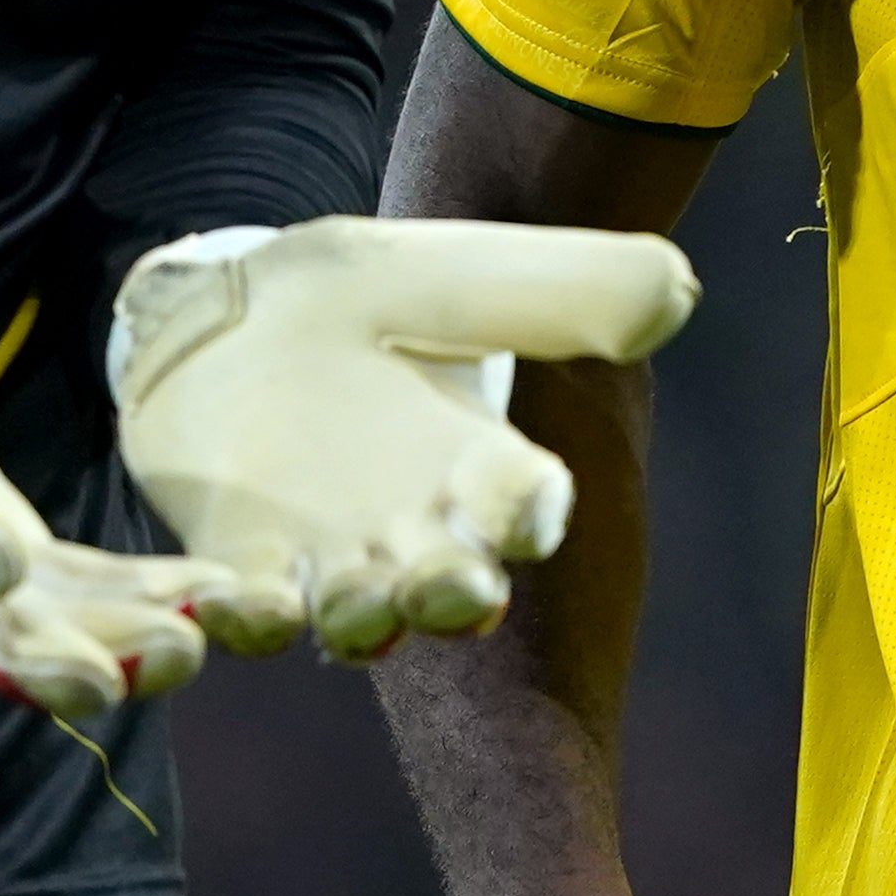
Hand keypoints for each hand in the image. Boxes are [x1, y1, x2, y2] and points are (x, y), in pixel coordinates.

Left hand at [116, 217, 699, 655]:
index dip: (533, 512)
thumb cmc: (366, 298)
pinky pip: (244, 612)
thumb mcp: (455, 273)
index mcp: (482, 464)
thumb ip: (563, 285)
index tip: (534, 511)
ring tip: (351, 608)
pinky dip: (235, 616)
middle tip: (456, 592)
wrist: (238, 311)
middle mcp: (418, 531)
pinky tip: (217, 594)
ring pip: (356, 620)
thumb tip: (678, 290)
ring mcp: (328, 560)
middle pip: (452, 590)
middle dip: (456, 599)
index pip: (527, 503)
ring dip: (358, 623)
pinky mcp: (242, 564)